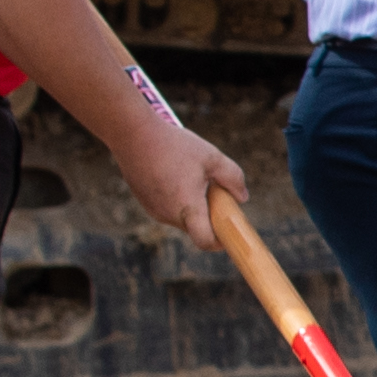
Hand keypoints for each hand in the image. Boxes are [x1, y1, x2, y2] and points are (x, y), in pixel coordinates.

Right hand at [107, 95, 244, 242]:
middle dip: (207, 214)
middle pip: (195, 227)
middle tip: (212, 188)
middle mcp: (168, 215)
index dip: (219, 242)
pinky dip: (175, 197)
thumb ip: (233, 178)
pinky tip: (173, 172)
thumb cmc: (175, 146)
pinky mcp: (144, 201)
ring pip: (180, 216)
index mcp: (188, 208)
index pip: (204, 241)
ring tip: (189, 174)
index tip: (227, 232)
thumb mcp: (212, 157)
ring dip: (190, 204)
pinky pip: (166, 207)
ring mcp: (153, 209)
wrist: (134, 134)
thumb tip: (242, 197)